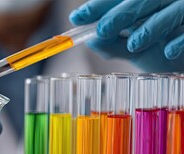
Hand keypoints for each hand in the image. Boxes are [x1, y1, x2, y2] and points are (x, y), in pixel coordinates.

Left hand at [69, 0, 183, 71]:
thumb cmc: (161, 49)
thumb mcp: (135, 50)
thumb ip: (113, 45)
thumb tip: (91, 41)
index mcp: (144, 4)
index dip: (98, 6)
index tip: (77, 17)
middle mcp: (164, 0)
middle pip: (141, 0)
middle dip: (119, 14)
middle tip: (102, 30)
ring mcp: (183, 9)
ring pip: (168, 10)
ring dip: (149, 27)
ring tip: (133, 45)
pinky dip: (179, 40)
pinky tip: (168, 52)